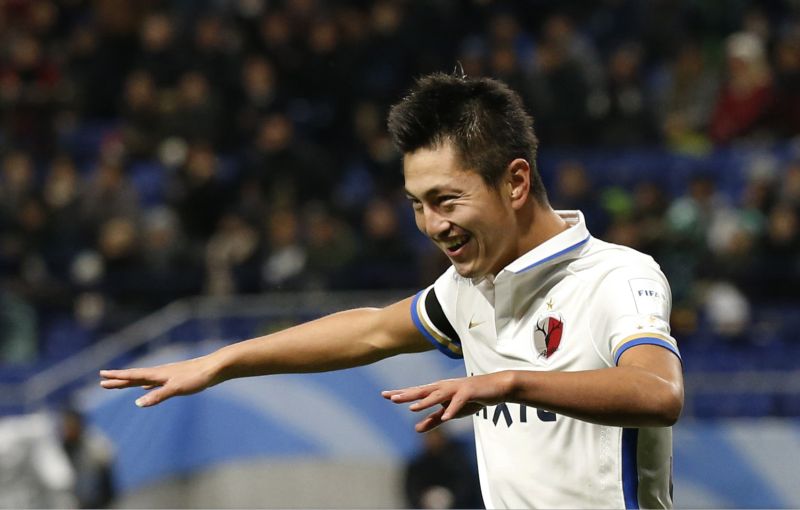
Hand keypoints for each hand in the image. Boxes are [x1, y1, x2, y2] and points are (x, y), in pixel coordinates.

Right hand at [99, 355, 219, 406]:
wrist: (215, 368)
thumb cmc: (196, 377)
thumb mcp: (176, 388)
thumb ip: (157, 396)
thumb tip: (137, 403)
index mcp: (157, 374)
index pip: (132, 375)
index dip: (117, 377)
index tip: (101, 376)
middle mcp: (159, 373)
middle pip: (134, 378)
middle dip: (118, 381)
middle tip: (101, 382)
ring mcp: (167, 376)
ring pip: (143, 380)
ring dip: (130, 383)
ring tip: (119, 384)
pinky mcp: (175, 379)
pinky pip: (154, 383)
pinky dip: (146, 386)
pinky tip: (146, 388)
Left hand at [382, 372, 512, 432]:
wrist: (495, 388)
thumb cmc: (470, 399)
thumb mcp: (450, 412)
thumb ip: (433, 420)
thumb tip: (416, 429)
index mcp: (437, 391)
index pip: (416, 392)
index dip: (400, 393)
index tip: (384, 395)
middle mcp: (444, 387)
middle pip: (422, 391)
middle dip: (406, 395)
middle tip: (390, 398)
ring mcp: (456, 388)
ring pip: (438, 395)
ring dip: (426, 402)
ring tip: (412, 408)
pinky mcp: (469, 392)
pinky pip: (459, 402)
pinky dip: (452, 409)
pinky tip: (446, 418)